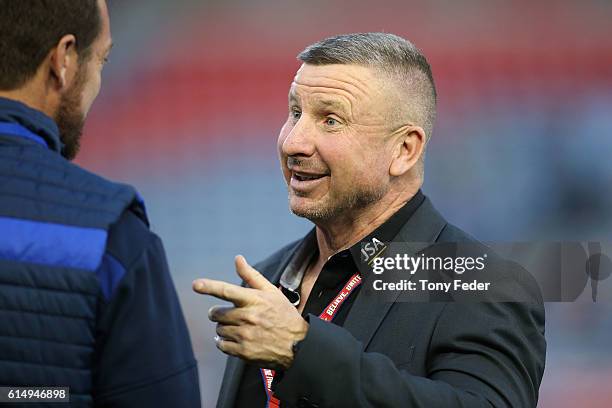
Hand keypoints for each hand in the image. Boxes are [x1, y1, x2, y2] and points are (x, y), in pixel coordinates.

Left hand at [193, 255, 308, 369]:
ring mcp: (245, 335)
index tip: (195, 285)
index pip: (227, 291)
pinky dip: (224, 343)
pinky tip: (234, 339)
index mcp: (254, 300)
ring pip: (218, 330)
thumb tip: (237, 258)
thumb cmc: (283, 314)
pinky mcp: (244, 352)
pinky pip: (222, 345)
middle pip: (216, 314)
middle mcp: (248, 317)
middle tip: (228, 315)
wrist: (298, 344)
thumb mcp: (271, 292)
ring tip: (237, 328)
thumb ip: (251, 276)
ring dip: (223, 328)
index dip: (209, 287)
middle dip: (218, 314)